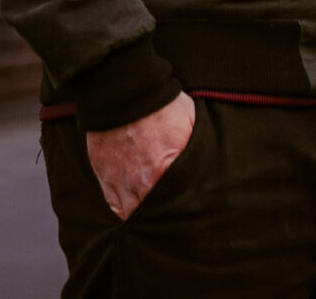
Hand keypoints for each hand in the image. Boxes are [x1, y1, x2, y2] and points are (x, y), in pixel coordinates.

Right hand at [85, 91, 193, 220]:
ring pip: (134, 216)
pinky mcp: (104, 174)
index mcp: (166, 171)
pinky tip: (136, 212)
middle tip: (179, 226)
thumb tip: (211, 169)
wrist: (124, 90)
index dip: (188, 213)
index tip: (195, 218)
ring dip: (146, 218)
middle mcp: (141, 182)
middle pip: (156, 216)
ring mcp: (120, 180)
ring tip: (157, 220)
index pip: (179, 206)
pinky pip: (115, 205)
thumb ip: (198, 151)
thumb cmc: (161, 104)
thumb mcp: (191, 123)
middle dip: (167, 220)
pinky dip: (126, 211)